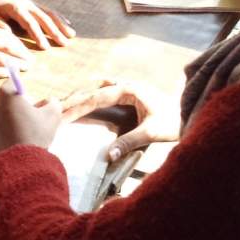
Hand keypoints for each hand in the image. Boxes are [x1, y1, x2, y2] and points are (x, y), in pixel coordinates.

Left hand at [0, 0, 74, 50]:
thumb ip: (1, 26)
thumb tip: (11, 39)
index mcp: (16, 8)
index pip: (30, 22)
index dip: (38, 35)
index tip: (45, 47)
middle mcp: (28, 5)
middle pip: (44, 18)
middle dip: (55, 31)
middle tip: (64, 44)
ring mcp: (34, 4)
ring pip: (51, 14)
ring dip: (61, 25)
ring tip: (72, 36)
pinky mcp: (37, 5)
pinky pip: (50, 11)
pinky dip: (60, 18)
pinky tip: (68, 26)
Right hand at [0, 23, 31, 78]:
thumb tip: (4, 44)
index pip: (7, 36)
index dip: (20, 44)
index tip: (28, 51)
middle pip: (7, 45)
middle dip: (22, 54)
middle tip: (32, 61)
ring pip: (0, 57)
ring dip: (15, 64)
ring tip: (25, 69)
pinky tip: (8, 75)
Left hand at [0, 83, 62, 159]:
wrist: (19, 164)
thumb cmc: (36, 135)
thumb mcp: (53, 116)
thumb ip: (52, 103)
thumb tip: (50, 101)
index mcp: (6, 95)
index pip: (12, 84)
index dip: (22, 93)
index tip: (28, 104)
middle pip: (1, 101)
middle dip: (11, 108)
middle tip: (24, 122)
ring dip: (2, 121)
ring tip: (15, 135)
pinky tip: (6, 142)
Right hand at [59, 79, 180, 161]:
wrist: (189, 113)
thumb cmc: (174, 122)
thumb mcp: (152, 132)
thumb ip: (129, 142)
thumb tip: (107, 156)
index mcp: (129, 89)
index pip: (95, 97)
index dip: (76, 106)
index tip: (59, 115)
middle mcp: (125, 84)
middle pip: (91, 90)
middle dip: (71, 100)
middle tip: (51, 110)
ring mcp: (127, 86)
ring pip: (95, 88)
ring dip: (78, 97)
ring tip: (60, 107)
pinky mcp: (129, 93)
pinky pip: (102, 91)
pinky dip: (89, 97)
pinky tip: (81, 103)